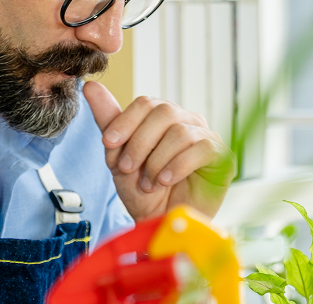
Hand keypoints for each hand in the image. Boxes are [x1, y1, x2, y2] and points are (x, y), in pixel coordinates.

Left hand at [83, 81, 234, 220]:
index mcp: (164, 118)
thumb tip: (91, 86)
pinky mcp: (222, 156)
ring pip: (179, 132)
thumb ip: (109, 121)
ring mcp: (207, 137)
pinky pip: (200, 149)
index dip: (125, 121)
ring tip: (149, 183)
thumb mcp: (119, 157)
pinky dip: (177, 166)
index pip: (146, 103)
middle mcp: (188, 122)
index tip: (108, 143)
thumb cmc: (143, 192)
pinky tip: (166, 181)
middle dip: (139, 142)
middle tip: (126, 168)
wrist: (160, 226)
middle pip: (164, 112)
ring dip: (156, 161)